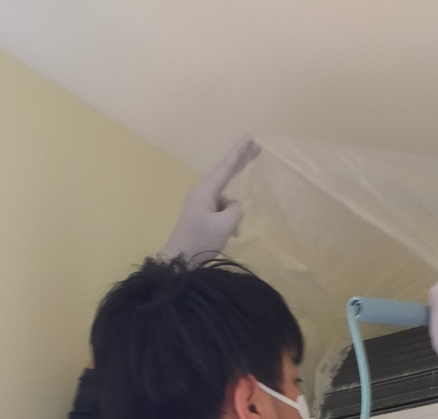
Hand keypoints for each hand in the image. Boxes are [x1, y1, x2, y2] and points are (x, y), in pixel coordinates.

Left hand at [161, 136, 260, 261]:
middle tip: (257, 148)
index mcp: (206, 191)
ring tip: (229, 235)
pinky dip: (228, 224)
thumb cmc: (200, 242)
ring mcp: (202, 205)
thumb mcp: (224, 226)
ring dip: (233, 217)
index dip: (240, 152)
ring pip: (227, 204)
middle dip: (242, 163)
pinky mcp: (203, 217)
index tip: (249, 138)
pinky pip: (222, 214)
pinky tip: (228, 237)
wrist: (179, 262)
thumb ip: (235, 211)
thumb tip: (234, 207)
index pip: (226, 167)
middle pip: (226, 174)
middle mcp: (203, 193)